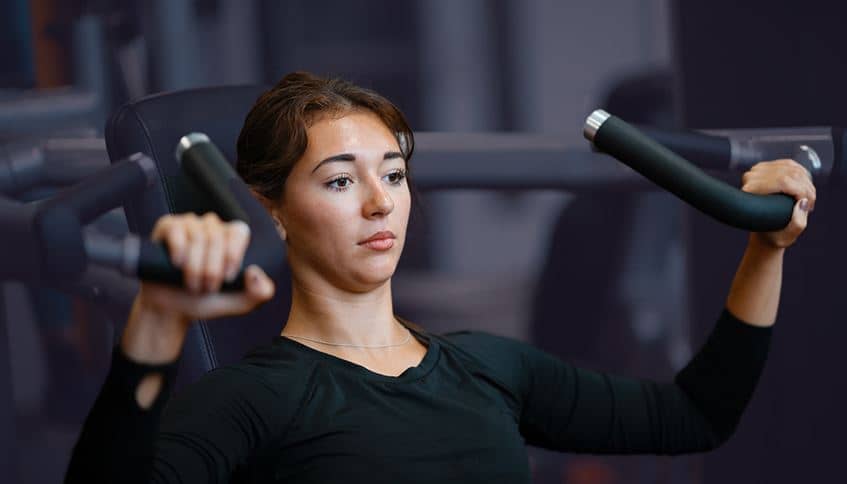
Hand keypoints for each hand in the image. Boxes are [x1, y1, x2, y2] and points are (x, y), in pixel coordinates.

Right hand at [138, 212, 274, 320]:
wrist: (172, 310)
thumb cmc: (207, 302)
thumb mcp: (240, 303)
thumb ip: (260, 293)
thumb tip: (254, 271)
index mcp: (232, 237)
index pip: (239, 231)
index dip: (233, 255)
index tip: (227, 278)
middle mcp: (212, 226)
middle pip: (216, 237)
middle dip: (211, 269)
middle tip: (205, 288)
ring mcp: (189, 224)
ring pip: (197, 237)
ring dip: (194, 267)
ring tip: (191, 284)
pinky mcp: (167, 226)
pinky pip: (176, 230)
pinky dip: (178, 250)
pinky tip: (177, 264)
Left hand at [741, 159, 814, 248]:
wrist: (762, 230)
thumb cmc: (774, 234)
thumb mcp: (787, 236)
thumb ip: (797, 223)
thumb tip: (802, 202)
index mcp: (750, 192)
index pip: (783, 181)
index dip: (802, 191)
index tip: (809, 206)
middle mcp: (750, 178)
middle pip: (789, 173)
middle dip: (806, 188)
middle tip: (810, 203)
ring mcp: (756, 170)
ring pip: (791, 168)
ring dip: (806, 182)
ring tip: (808, 198)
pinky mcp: (764, 167)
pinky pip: (790, 164)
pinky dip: (802, 174)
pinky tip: (805, 186)